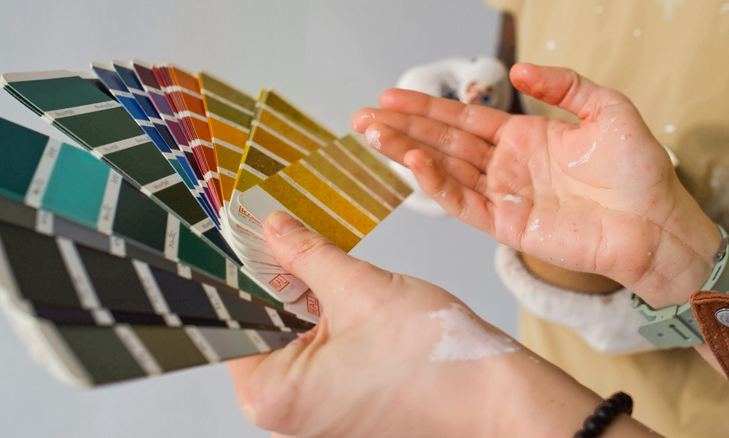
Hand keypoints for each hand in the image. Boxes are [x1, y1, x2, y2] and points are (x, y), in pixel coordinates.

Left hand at [226, 212, 653, 436]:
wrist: (498, 399)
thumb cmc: (437, 365)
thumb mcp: (359, 289)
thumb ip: (306, 254)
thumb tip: (272, 229)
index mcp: (273, 393)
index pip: (231, 319)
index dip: (239, 271)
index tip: (245, 234)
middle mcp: (286, 411)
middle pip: (260, 326)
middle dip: (277, 281)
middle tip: (290, 237)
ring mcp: (314, 410)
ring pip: (292, 336)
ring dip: (307, 299)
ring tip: (327, 269)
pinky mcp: (340, 402)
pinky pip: (318, 352)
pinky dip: (327, 320)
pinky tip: (348, 300)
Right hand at [353, 63, 720, 307]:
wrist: (655, 223)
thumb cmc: (638, 169)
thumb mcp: (606, 108)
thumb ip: (562, 85)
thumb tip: (519, 71)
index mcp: (522, 137)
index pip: (462, 120)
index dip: (426, 109)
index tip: (390, 97)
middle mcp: (505, 166)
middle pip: (442, 143)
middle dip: (402, 129)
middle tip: (364, 117)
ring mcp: (503, 196)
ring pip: (444, 170)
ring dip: (407, 152)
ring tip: (373, 135)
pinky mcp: (506, 225)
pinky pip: (463, 202)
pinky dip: (436, 184)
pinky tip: (413, 163)